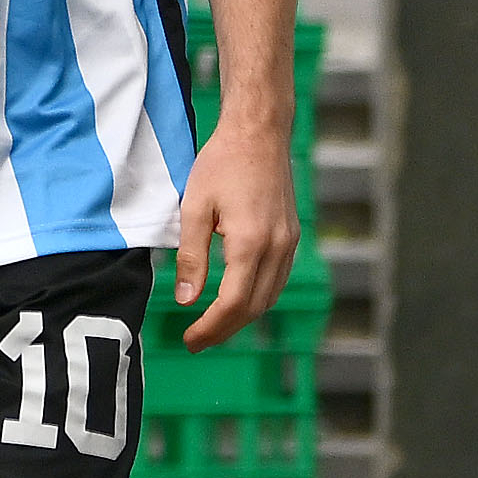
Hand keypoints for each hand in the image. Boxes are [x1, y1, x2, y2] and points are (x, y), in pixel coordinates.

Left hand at [174, 117, 300, 350]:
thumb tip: (185, 299)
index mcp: (250, 244)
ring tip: (212, 327)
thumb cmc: (221, 165)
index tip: (189, 340)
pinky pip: (276, 280)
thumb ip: (191, 256)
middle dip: (224, 330)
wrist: (258, 135)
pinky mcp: (291, 237)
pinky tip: (237, 299)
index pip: (232, 303)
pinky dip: (257, 298)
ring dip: (242, 317)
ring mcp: (289, 245)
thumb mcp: (194, 207)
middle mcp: (276, 250)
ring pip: (269, 297)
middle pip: (253, 308)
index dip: (210, 327)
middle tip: (196, 342)